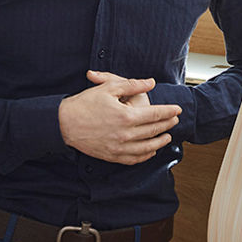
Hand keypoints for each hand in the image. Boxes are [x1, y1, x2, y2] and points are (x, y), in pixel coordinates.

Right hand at [59, 71, 178, 164]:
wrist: (63, 123)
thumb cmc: (84, 103)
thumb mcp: (108, 88)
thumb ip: (132, 85)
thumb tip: (150, 82)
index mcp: (126, 116)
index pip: (155, 114)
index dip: (169, 111)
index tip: (177, 109)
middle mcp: (125, 134)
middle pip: (154, 131)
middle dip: (167, 125)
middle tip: (175, 120)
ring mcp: (119, 147)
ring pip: (147, 148)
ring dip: (160, 142)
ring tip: (167, 136)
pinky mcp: (112, 156)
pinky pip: (134, 159)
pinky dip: (145, 156)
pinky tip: (150, 151)